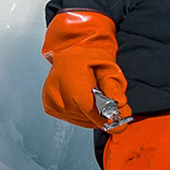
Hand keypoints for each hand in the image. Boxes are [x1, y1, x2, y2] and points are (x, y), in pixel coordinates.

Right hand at [41, 10, 130, 130]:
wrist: (69, 49)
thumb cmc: (89, 56)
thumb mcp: (107, 66)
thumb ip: (114, 86)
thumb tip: (120, 103)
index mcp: (73, 86)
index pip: (95, 115)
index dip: (110, 118)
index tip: (119, 113)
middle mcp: (59, 97)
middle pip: (89, 119)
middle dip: (101, 111)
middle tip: (104, 95)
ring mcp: (53, 103)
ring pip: (82, 120)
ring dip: (91, 112)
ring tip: (91, 94)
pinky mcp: (50, 107)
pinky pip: (73, 118)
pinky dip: (82, 112)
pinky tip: (82, 98)